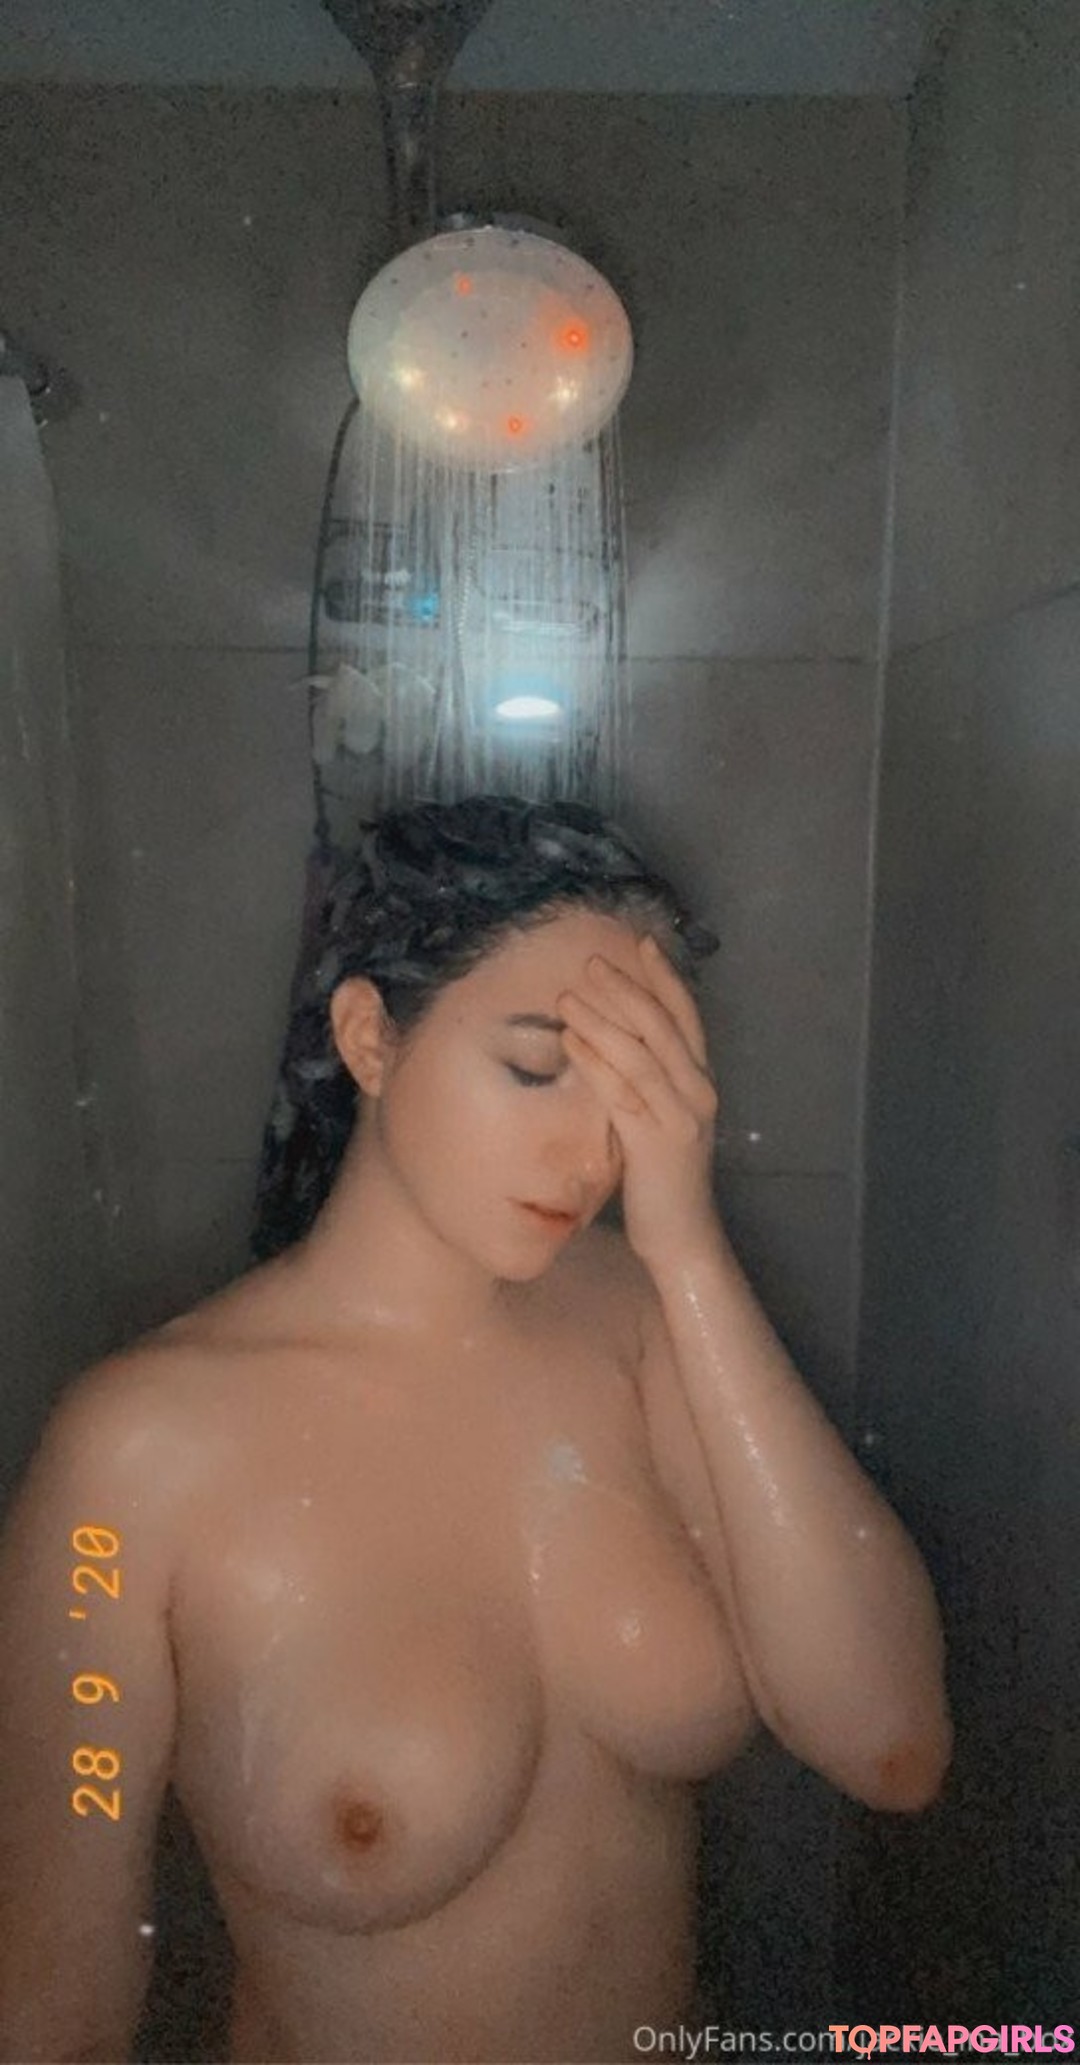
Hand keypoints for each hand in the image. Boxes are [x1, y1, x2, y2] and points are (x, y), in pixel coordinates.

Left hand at [556, 934, 722, 1269]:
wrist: (683, 1237)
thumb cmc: (664, 1180)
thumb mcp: (660, 1121)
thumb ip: (647, 1085)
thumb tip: (611, 1045)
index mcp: (701, 1083)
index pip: (687, 1017)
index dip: (665, 979)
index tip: (642, 943)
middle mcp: (697, 1093)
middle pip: (662, 1026)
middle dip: (626, 989)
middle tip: (591, 961)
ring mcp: (680, 1116)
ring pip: (640, 1054)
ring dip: (602, 1019)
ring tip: (569, 995)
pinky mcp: (656, 1142)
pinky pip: (622, 1092)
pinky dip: (596, 1062)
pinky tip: (571, 1041)